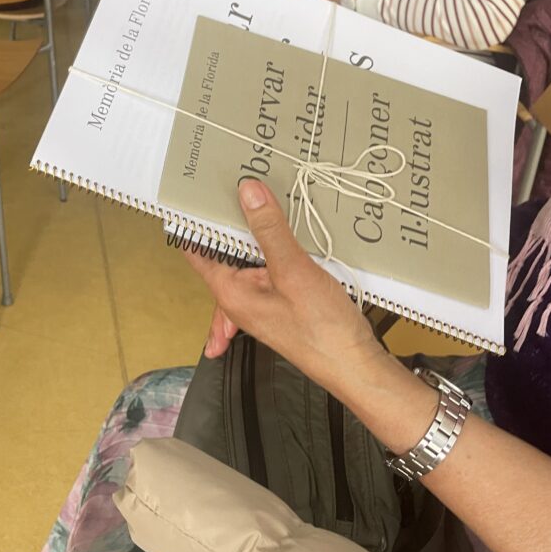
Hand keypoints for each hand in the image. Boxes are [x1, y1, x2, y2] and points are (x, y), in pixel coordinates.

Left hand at [186, 180, 382, 392]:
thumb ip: (269, 230)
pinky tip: (290, 237)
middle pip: (224, 249)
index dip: (195, 219)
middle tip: (243, 187)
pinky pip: (270, 267)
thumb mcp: (293, 271)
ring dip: (259, 235)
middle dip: (233, 221)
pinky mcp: (280, 300)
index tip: (199, 191)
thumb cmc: (323, 331)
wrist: (355, 364)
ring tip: (268, 206)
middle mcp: (239, 297)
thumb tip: (248, 194)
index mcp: (229, 291)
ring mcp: (260, 299)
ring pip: (249, 256)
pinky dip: (276, 250)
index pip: (196, 248)